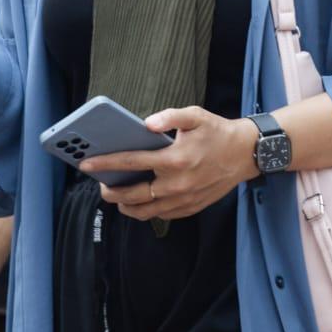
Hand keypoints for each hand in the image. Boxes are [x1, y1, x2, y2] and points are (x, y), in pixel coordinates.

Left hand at [88, 106, 257, 221]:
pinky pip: (161, 215)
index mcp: (174, 159)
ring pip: (144, 212)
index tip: (86, 164)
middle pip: (132, 195)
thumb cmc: (218, 132)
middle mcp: (177, 184)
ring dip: (125, 206)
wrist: (245, 154)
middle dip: (110, 191)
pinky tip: (140, 200)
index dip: (105, 164)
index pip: (131, 163)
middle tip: (100, 185)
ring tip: (116, 196)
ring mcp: (184, 200)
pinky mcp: (190, 208)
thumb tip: (146, 124)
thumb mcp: (196, 115)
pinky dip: (146, 210)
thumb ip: (170, 117)